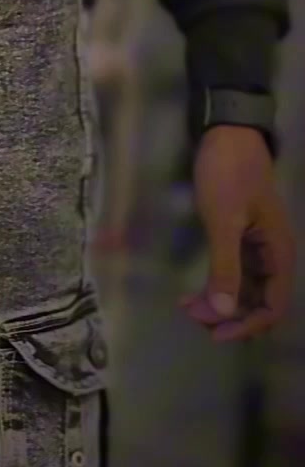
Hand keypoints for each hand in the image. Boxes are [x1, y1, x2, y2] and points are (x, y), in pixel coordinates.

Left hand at [181, 125, 295, 342]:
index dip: (247, 325)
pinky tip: (192, 292)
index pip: (273, 307)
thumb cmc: (228, 173)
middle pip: (258, 302)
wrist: (226, 132)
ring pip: (243, 290)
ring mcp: (256, 247)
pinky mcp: (240, 237)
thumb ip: (225, 266)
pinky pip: (233, 272)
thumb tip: (223, 312)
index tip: (216, 333)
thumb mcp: (224, 220)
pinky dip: (215, 284)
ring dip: (219, 303)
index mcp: (278, 253)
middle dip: (228, 315)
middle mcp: (272, 255)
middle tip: (193, 317)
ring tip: (187, 307)